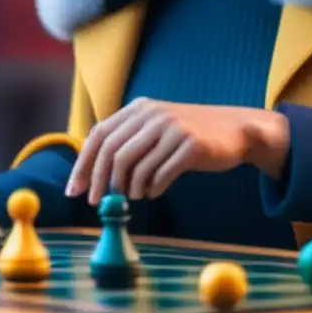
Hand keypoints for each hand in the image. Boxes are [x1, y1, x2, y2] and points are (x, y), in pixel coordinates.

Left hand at [64, 98, 290, 204]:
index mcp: (139, 109)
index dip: (84, 164)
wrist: (236, 130)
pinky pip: (161, 175)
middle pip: (112, 152)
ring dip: (129, 189)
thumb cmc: (188, 135)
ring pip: (135, 166)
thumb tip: (93, 173)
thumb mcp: (156, 128)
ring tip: (134, 196)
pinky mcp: (191, 146)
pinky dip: (152, 189)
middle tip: (97, 203)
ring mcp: (172, 128)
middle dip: (100, 181)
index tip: (75, 190)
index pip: (99, 135)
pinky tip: (154, 192)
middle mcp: (153, 115)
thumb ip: (128, 142)